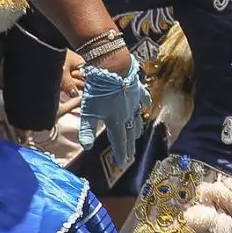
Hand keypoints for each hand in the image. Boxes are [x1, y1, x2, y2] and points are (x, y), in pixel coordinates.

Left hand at [78, 53, 150, 171]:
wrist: (113, 70)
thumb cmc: (99, 91)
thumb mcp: (89, 112)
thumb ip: (87, 130)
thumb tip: (86, 148)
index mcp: (116, 121)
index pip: (119, 141)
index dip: (121, 152)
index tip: (123, 162)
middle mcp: (128, 115)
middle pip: (129, 133)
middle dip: (129, 145)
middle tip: (131, 155)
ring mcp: (134, 103)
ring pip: (137, 119)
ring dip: (136, 129)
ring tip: (137, 136)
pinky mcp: (137, 92)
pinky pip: (143, 100)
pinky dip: (144, 105)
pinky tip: (145, 107)